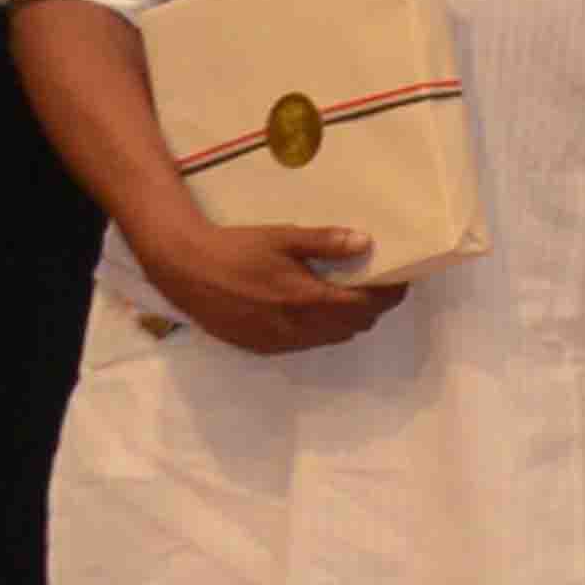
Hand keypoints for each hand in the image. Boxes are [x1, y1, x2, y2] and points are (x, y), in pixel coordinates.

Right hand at [130, 203, 403, 353]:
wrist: (183, 269)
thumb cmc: (236, 248)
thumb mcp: (283, 238)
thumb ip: (326, 242)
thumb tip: (366, 242)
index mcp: (307, 300)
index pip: (365, 307)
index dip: (389, 295)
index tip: (400, 280)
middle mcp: (296, 328)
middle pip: (353, 326)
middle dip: (372, 308)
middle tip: (377, 284)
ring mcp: (277, 342)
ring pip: (330, 338)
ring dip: (347, 321)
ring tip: (350, 296)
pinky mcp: (259, 347)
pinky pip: (304, 344)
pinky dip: (320, 330)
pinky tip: (314, 310)